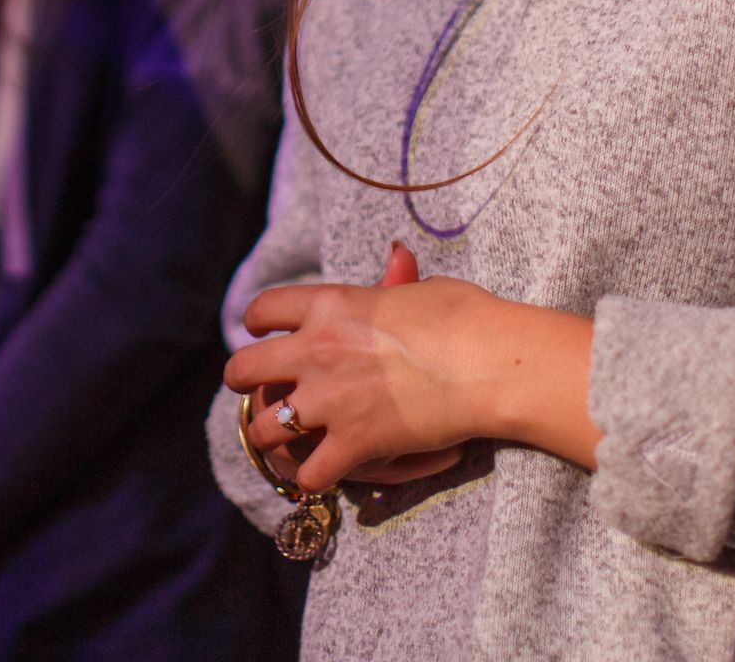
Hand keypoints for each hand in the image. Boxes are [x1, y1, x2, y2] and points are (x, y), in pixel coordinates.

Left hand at [246, 245, 465, 488]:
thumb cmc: (466, 317)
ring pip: (265, 428)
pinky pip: (309, 474)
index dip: (256, 321)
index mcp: (330, 305)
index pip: (263, 309)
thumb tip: (397, 255)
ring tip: (281, 441)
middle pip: (243, 370)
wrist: (491, 362)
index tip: (261, 331)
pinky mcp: (354, 443)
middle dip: (244, 382)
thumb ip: (394, 282)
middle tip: (256, 391)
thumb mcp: (420, 287)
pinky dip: (311, 479)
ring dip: (271, 436)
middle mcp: (317, 351)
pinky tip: (320, 474)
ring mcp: (330, 400)